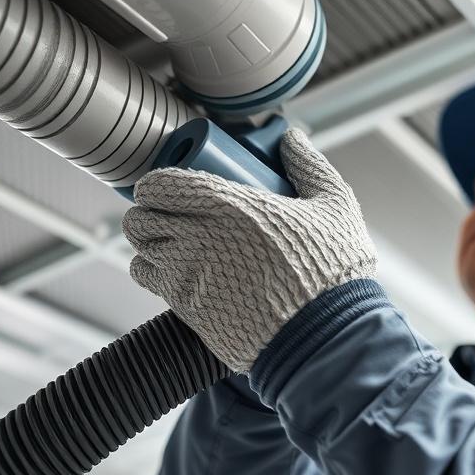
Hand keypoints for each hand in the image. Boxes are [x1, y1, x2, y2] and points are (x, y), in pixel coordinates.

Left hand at [122, 127, 377, 371]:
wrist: (324, 336)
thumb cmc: (333, 272)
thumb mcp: (335, 207)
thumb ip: (309, 167)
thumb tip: (292, 139)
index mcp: (230, 204)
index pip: (160, 184)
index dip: (158, 183)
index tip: (171, 187)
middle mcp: (198, 236)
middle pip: (140, 216)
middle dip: (150, 211)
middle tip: (171, 213)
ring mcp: (187, 274)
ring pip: (139, 248)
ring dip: (151, 242)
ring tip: (176, 242)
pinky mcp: (186, 308)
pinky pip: (147, 280)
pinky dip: (155, 272)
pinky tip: (179, 270)